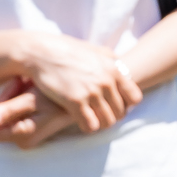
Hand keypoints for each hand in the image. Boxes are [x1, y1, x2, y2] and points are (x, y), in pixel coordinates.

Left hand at [0, 79, 82, 150]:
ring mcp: (30, 133)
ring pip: (5, 117)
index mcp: (23, 135)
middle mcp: (25, 139)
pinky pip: (15, 114)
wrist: (89, 95)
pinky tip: (31, 87)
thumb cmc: (63, 95)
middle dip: (1, 101)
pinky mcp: (35, 126)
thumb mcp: (37, 98)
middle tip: (17, 83)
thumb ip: (12, 108)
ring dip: (10, 98)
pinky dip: (17, 99)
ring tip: (27, 82)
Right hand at [13, 33, 143, 133]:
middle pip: (120, 112)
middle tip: (100, 116)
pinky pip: (90, 125)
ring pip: (107, 121)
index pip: (135, 98)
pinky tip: (80, 121)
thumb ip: (109, 57)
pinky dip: (87, 127)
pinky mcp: (75, 102)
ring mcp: (92, 92)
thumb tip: (119, 60)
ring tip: (92, 120)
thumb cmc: (67, 50)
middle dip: (112, 116)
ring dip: (100, 124)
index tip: (115, 105)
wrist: (42, 52)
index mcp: (114, 70)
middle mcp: (106, 82)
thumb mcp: (94, 49)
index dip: (126, 104)